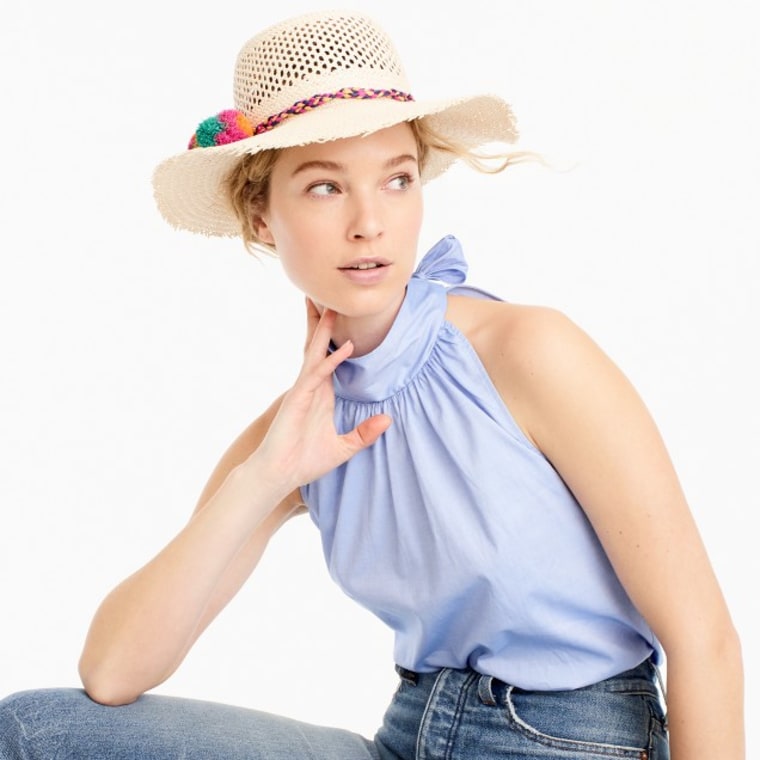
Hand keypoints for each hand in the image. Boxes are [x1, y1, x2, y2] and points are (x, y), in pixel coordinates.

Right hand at [255, 298, 390, 490]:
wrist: (279, 475)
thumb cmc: (305, 461)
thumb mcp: (344, 448)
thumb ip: (365, 433)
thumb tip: (388, 419)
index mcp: (322, 394)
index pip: (330, 358)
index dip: (335, 337)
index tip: (343, 316)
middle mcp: (312, 386)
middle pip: (318, 347)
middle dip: (323, 322)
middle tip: (330, 295)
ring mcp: (304, 390)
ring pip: (316, 353)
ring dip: (325, 330)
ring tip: (332, 305)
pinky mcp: (299, 399)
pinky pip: (318, 375)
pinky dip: (332, 361)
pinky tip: (347, 348)